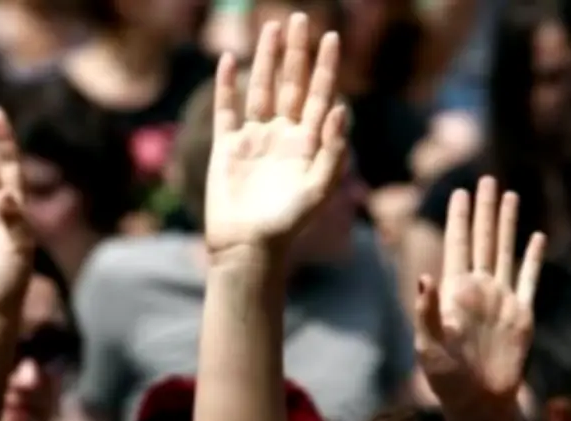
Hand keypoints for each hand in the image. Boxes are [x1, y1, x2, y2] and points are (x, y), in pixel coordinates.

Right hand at [204, 15, 347, 256]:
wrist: (247, 247)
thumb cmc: (287, 224)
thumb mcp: (319, 190)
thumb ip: (334, 150)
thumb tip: (343, 108)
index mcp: (308, 144)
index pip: (320, 96)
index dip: (326, 67)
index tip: (332, 37)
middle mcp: (283, 135)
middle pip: (292, 85)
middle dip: (296, 53)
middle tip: (299, 18)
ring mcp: (254, 139)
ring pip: (262, 89)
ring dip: (266, 60)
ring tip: (270, 27)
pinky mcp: (226, 147)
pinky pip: (227, 109)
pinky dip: (228, 85)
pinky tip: (230, 60)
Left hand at [415, 176, 545, 418]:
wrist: (477, 402)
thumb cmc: (445, 377)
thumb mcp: (428, 345)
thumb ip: (425, 311)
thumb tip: (425, 276)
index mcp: (453, 291)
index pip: (457, 245)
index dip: (459, 218)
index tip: (458, 191)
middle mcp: (478, 288)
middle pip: (484, 239)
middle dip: (484, 210)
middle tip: (486, 179)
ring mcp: (501, 299)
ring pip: (507, 251)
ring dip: (508, 224)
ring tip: (510, 196)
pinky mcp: (522, 315)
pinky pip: (530, 280)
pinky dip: (534, 258)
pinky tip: (537, 237)